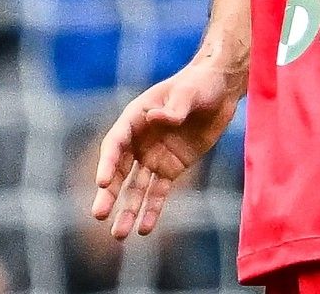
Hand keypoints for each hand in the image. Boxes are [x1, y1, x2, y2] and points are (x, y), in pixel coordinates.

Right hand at [91, 56, 243, 238]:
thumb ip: (175, 106)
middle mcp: (138, 142)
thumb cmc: (199, 84)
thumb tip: (159, 118)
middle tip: (99, 214)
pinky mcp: (171, 168)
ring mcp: (153, 157)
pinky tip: (144, 229)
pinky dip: (153, 209)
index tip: (104, 183)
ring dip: (128, 210)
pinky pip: (159, 192)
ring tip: (120, 234)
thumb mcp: (189, 91)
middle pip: (119, 171)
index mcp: (134, 120)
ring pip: (136, 188)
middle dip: (110, 194)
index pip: (115, 145)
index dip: (107, 164)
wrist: (220, 90)